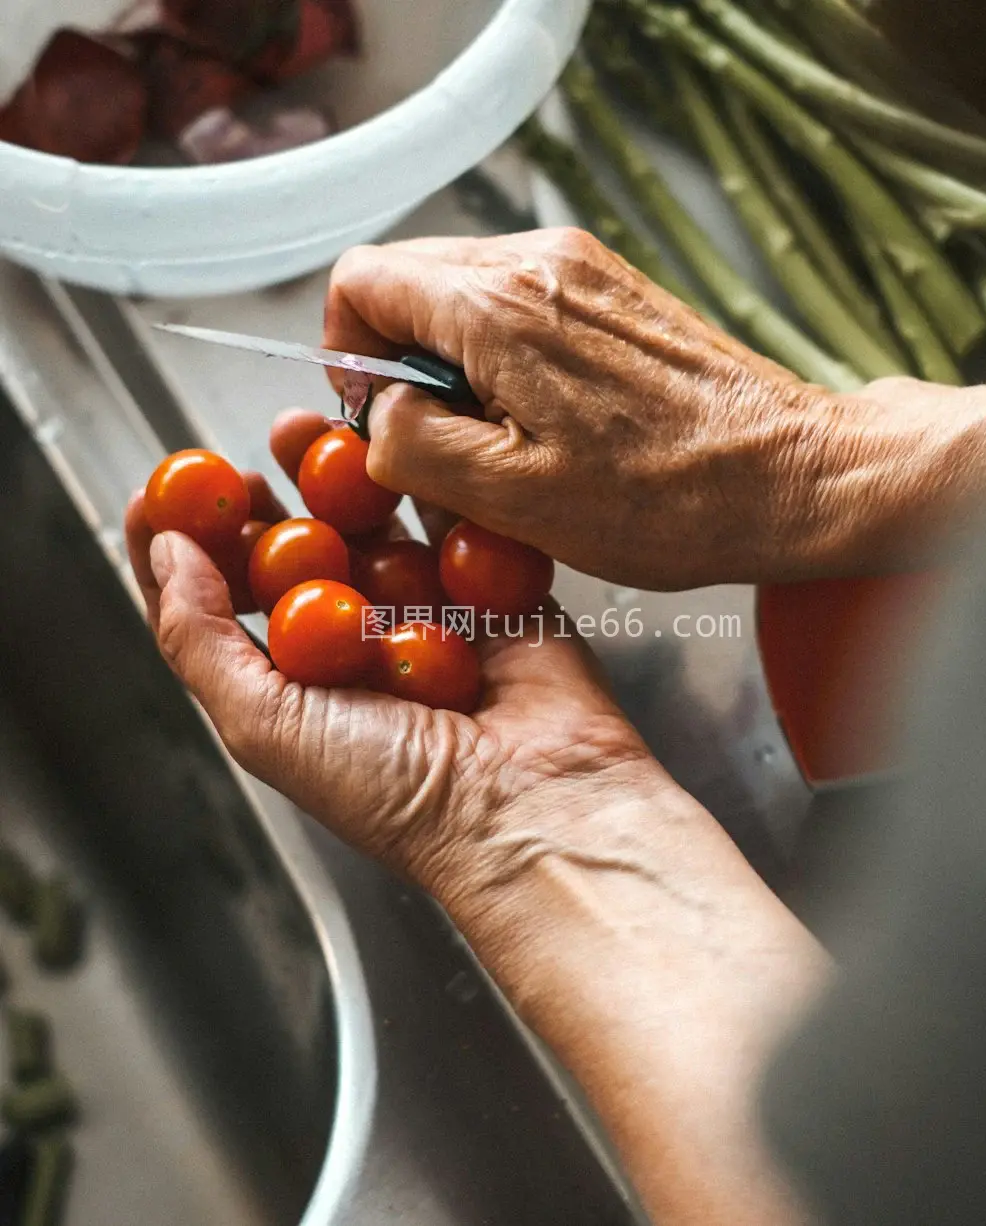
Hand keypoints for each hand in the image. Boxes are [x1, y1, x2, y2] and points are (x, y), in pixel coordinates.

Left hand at [126, 416, 826, 1225]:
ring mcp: (428, 616)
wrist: (530, 807)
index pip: (224, 606)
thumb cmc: (394, 791)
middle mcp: (358, 648)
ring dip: (339, 477)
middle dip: (265, 502)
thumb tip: (163, 555)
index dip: (186, 550)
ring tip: (308, 430)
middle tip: (242, 459)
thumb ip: (200, 638)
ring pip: (374, 526)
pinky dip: (430, 483)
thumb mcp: (262, 724)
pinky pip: (457, 522)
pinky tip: (398, 446)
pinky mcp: (494, 592)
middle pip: (298, 553)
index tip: (159, 498)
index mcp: (296, 686)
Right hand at [322, 227, 873, 589]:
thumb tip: (379, 414)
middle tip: (438, 443)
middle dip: (400, 362)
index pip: (361, 280)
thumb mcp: (515, 498)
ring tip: (500, 442)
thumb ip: (415, 444)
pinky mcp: (612, 289)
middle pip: (409, 280)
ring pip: (463, 294)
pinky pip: (520, 304)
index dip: (345, 352)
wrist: (791, 474)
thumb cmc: (667, 498)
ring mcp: (581, 267)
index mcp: (498, 307)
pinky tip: (545, 422)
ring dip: (455, 365)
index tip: (377, 416)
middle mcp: (538, 261)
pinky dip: (505, 358)